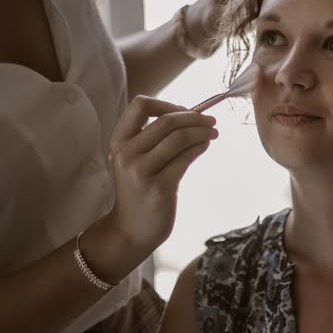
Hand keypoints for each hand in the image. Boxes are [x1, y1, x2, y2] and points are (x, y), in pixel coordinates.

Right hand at [106, 96, 217, 254]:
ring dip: (202, 132)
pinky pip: (186, 158)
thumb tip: (192, 114)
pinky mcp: (159, 187)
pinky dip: (200, 147)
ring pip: (179, 138)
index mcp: (119, 141)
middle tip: (211, 121)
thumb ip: (153, 137)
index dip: (167, 104)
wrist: (131, 229)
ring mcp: (141, 171)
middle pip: (166, 121)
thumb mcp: (135, 159)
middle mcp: (126, 154)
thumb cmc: (139, 189)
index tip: (185, 111)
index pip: (140, 105)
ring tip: (213, 133)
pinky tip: (205, 146)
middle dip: (194, 117)